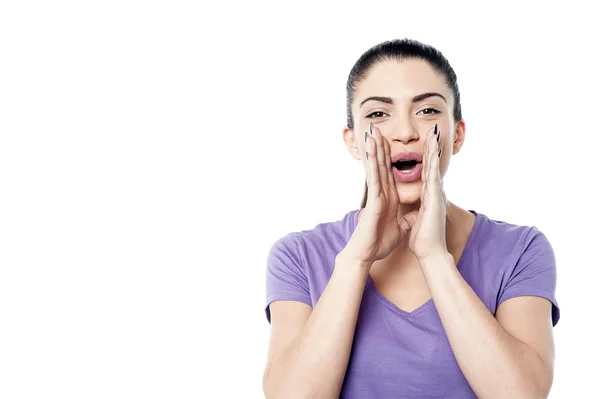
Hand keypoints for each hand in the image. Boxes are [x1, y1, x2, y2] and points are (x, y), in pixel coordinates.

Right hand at [341, 123, 417, 265]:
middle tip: (377, 128)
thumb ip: (407, 219)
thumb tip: (415, 216)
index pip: (389, 172)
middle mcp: (380, 192)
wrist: (367, 254)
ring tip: (372, 131)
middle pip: (381, 165)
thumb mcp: (401, 228)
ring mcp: (375, 194)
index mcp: (388, 197)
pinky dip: (372, 163)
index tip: (391, 141)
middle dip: (380, 146)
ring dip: (373, 148)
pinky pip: (374, 178)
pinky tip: (372, 150)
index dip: (390, 156)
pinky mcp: (372, 200)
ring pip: (375, 167)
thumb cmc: (379, 242)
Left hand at [407, 123, 448, 260]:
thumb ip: (417, 212)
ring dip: (433, 150)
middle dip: (431, 148)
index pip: (426, 173)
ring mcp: (435, 195)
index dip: (425, 158)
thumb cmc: (424, 239)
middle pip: (432, 166)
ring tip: (434, 134)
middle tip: (433, 131)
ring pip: (433, 168)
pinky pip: (432, 178)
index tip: (425, 143)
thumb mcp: (417, 220)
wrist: (430, 252)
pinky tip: (432, 152)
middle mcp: (433, 193)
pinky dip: (431, 164)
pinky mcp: (434, 199)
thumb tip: (416, 211)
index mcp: (428, 197)